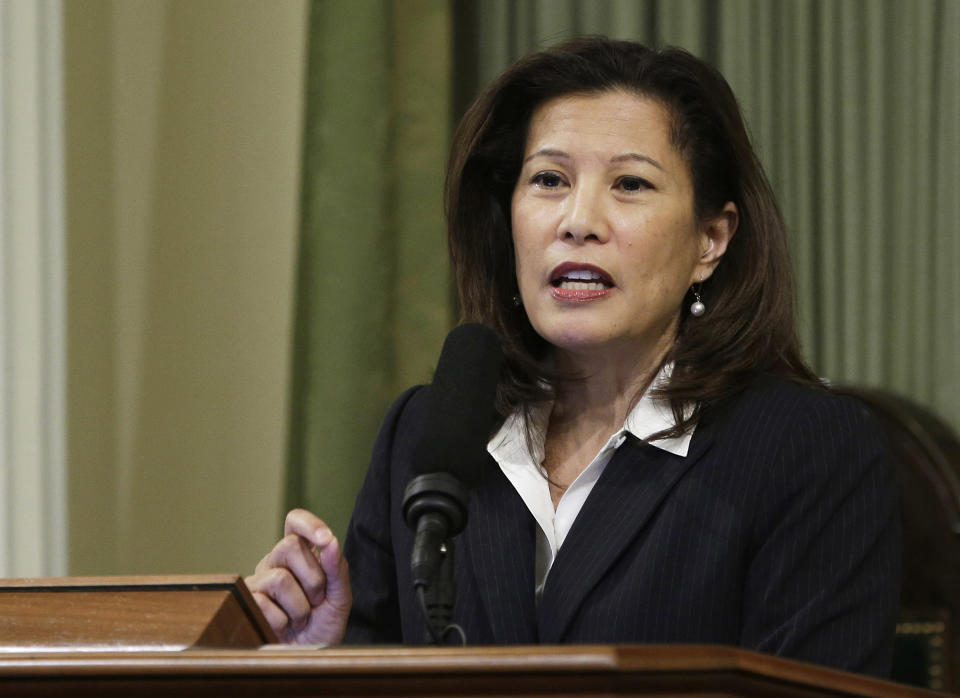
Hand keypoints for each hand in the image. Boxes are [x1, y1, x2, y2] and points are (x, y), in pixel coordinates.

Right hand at [245, 509, 351, 644]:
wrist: (308, 660)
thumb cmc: (322, 626)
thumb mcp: (339, 598)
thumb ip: (337, 569)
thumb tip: (331, 541)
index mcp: (299, 555)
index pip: (295, 522)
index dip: (308, 523)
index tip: (326, 538)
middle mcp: (276, 562)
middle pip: (290, 546)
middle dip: (313, 577)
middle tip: (317, 600)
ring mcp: (259, 581)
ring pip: (279, 578)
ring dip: (300, 605)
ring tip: (301, 618)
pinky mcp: (247, 603)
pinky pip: (265, 604)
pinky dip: (284, 621)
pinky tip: (284, 627)